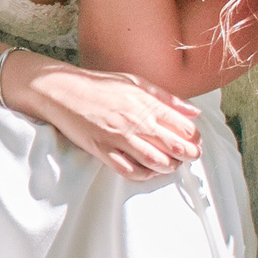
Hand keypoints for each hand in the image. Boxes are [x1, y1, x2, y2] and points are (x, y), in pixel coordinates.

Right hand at [11, 55, 201, 180]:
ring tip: (171, 164)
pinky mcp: (102, 150)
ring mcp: (118, 137)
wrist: (62, 90)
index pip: (183, 126)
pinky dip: (144, 174)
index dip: (194, 137)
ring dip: (169, 167)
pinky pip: (129, 170)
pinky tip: (148, 170)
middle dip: (188, 155)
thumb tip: (193, 112)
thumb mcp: (136, 82)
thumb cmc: (99, 85)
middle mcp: (135, 121)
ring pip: (156, 161)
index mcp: (146, 102)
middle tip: (190, 156)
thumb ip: (166, 98)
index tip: (195, 140)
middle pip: (175, 146)